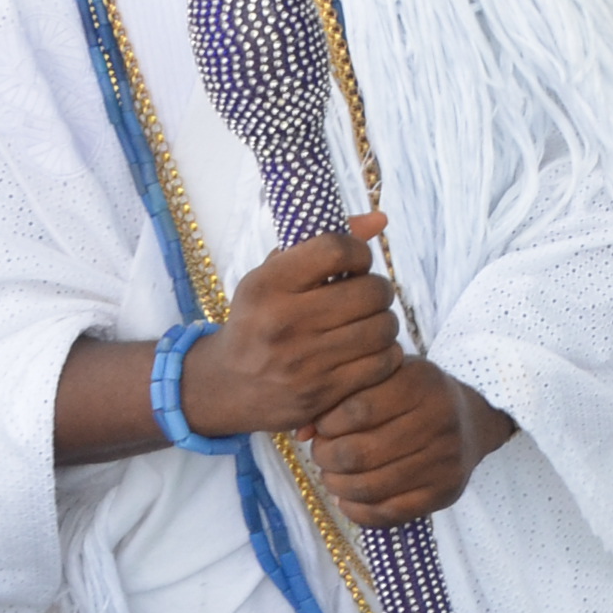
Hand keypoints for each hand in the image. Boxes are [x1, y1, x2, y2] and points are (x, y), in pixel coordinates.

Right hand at [188, 214, 402, 438]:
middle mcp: (282, 323)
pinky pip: (383, 363)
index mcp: (266, 286)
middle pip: (370, 291)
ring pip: (382, 328)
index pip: (336, 250)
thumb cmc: (258, 319)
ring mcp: (303, 362)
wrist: (226, 386)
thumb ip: (323, 243)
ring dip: (385, 321)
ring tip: (369, 322)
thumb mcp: (273, 276)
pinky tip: (369, 350)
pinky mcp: (322, 393)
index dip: (359, 252)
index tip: (356, 262)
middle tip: (368, 295)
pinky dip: (386, 353)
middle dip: (378, 289)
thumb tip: (380, 219)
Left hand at [307, 356, 516, 526]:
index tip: (321, 427)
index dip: (328, 424)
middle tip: (321, 454)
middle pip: (359, 453)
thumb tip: (300, 432)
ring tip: (331, 476)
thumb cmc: (415, 395)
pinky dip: (357, 511)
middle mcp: (439, 420)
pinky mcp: (445, 493)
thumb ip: (343, 394)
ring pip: (370, 487)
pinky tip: (347, 498)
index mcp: (421, 383)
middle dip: (326, 458)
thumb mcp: (386, 377)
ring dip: (337, 485)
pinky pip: (389, 513)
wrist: (473, 422)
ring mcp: (445, 461)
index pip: (357, 410)